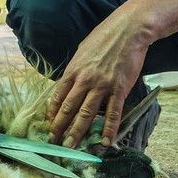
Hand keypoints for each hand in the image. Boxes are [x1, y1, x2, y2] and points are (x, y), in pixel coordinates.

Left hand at [47, 12, 149, 148]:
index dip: (52, 113)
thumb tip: (71, 83)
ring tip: (71, 147)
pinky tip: (104, 142)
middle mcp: (84, 80)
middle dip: (59, 128)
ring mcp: (101, 86)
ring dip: (77, 132)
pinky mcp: (119, 89)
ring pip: (86, 114)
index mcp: (73, 71)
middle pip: (68, 108)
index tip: (49, 125)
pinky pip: (112, 113)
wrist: (128, 30)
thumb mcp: (82, 51)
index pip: (58, 96)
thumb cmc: (105, 37)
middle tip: (54, 143)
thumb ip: (76, 69)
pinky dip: (108, 129)